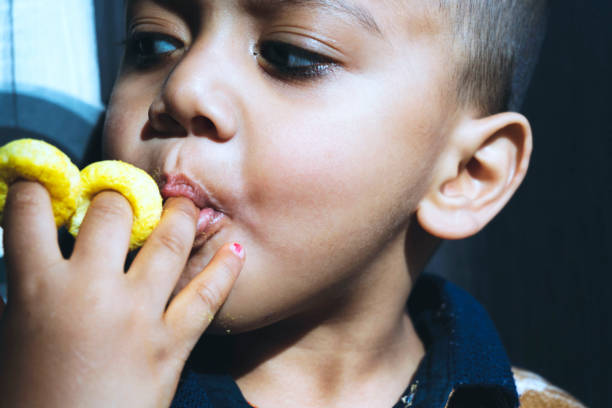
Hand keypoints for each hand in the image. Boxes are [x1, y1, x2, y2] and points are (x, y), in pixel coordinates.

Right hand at [0, 181, 243, 406]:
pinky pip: (206, 296)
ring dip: (180, 214)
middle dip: (116, 193)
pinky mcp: (172, 344)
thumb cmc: (26, 399)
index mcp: (37, 289)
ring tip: (185, 202)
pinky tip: (235, 249)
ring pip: (169, 242)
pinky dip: (224, 270)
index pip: (30, 212)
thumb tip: (32, 263)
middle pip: (112, 211)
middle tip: (123, 195)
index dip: (34, 189)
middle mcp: (91, 291)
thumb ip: (23, 295)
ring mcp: (138, 314)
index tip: (43, 184)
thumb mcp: (9, 339)